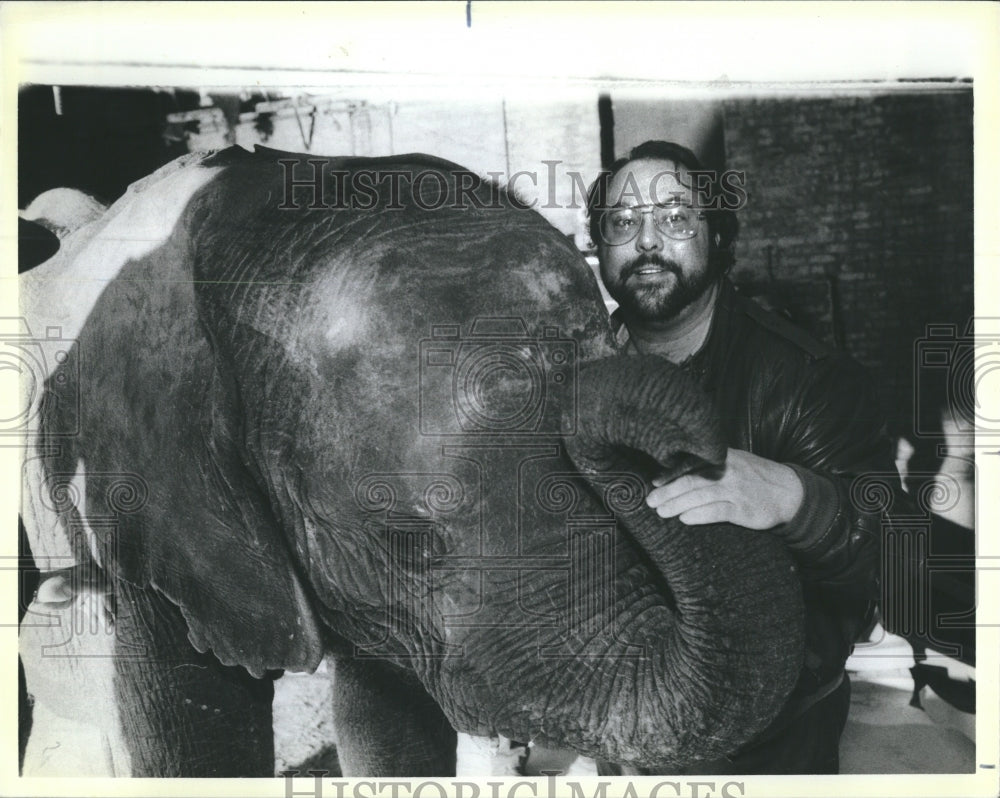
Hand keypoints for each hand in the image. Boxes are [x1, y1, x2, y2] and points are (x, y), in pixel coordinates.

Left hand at [646, 448, 803, 529]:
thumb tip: (677, 470)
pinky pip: (716, 512)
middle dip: (667, 492)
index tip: (655, 482)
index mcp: (723, 458)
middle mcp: (727, 471)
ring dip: (676, 505)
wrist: (790, 491)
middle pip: (690, 481)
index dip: (670, 473)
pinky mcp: (743, 509)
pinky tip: (685, 519)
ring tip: (661, 512)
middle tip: (650, 501)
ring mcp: (735, 490)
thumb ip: (711, 463)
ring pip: (699, 496)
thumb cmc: (755, 477)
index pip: (691, 464)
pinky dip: (698, 515)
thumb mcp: (735, 461)